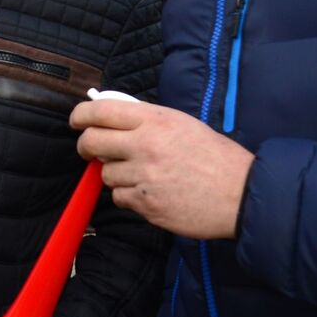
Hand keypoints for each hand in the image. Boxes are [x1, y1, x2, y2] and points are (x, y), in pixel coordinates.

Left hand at [71, 98, 253, 239]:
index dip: (80, 115)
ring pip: (105, 175)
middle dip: (86, 147)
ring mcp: (144, 177)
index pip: (100, 111)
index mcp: (154, 120)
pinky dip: (130, 196)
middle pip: (91, 142)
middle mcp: (144, 145)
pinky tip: (152, 192)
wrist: (240, 194)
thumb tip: (110, 116)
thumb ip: (146, 119)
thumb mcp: (181, 123)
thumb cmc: (214, 156)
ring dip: (116, 175)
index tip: (76, 121)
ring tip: (144, 174)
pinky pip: (120, 198)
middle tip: (92, 150)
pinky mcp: (146, 205)